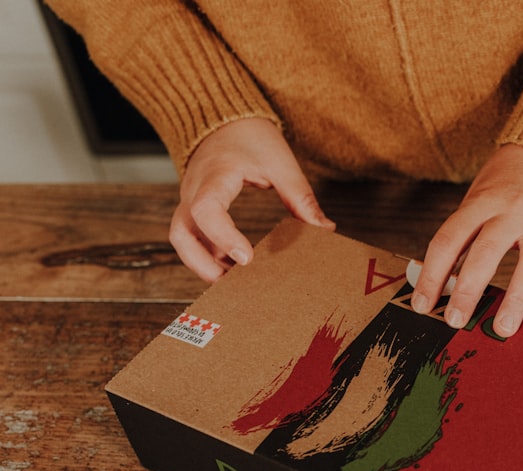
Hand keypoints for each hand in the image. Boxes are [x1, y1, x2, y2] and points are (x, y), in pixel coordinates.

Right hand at [170, 117, 334, 281]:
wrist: (224, 119)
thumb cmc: (251, 138)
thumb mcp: (281, 163)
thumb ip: (301, 197)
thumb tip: (325, 230)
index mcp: (216, 174)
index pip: (207, 210)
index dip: (224, 237)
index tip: (247, 258)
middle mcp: (194, 189)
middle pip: (181, 233)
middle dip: (202, 264)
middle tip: (233, 282)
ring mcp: (189, 199)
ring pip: (181, 239)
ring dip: (202, 263)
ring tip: (234, 280)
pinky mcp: (193, 207)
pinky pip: (192, 236)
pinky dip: (207, 255)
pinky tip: (231, 267)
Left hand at [411, 144, 522, 336]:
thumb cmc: (503, 185)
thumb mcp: (475, 201)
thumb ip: (463, 239)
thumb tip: (440, 286)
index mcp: (482, 202)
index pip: (450, 240)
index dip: (432, 274)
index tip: (423, 305)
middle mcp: (514, 209)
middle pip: (487, 252)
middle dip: (468, 290)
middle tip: (455, 321)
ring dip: (517, 298)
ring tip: (504, 328)